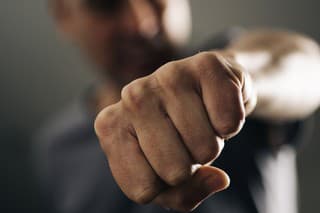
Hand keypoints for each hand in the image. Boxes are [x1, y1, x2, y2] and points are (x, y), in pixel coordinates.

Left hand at [95, 51, 255, 211]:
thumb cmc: (178, 135)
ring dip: (212, 144)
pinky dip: (232, 123)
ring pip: (205, 149)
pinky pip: (229, 123)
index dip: (166, 185)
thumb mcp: (168, 176)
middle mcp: (131, 96)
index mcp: (110, 127)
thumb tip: (218, 179)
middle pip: (174, 171)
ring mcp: (167, 75)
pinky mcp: (206, 64)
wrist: (202, 91)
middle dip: (191, 164)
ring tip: (201, 121)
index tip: (166, 159)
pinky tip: (216, 105)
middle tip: (187, 139)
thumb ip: (184, 194)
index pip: (143, 189)